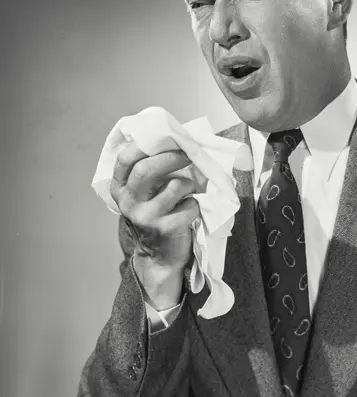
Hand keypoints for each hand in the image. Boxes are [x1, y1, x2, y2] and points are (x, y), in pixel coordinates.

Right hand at [110, 142, 199, 274]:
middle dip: (171, 158)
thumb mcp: (143, 193)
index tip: (165, 140)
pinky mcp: (166, 228)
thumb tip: (173, 140)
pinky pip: (190, 205)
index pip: (124, 159)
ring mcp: (146, 217)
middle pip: (146, 169)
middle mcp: (129, 202)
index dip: (144, 146)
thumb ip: (148, 171)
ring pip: (175, 186)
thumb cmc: (156, 215)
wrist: (159, 256)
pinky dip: (195, 205)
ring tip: (188, 191)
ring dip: (189, 184)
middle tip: (187, 155)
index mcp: (120, 189)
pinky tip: (188, 212)